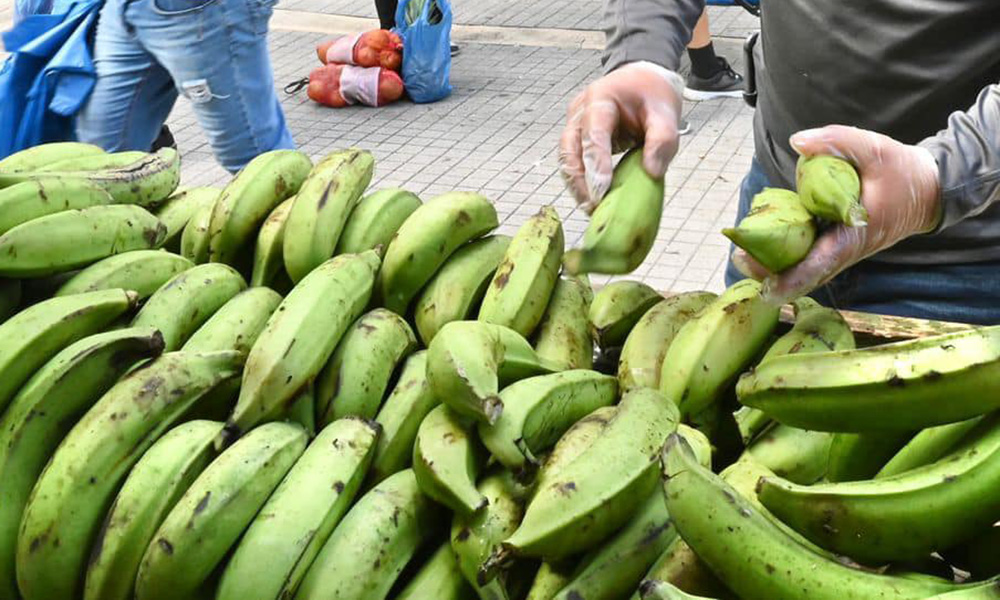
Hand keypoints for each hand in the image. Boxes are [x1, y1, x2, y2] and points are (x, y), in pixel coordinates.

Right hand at [559, 61, 683, 212]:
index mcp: (600, 98)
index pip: (593, 132)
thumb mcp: (666, 112)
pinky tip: (593, 199)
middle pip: (570, 148)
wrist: (643, 81)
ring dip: (577, 185)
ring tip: (592, 208)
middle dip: (580, 180)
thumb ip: (663, 139)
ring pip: (566, 158)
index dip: (596, 162)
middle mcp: (580, 111)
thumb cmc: (652, 94)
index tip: (601, 189)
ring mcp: (575, 125)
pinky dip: (581, 182)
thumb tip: (651, 172)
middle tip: (594, 205)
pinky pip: (573, 162)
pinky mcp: (577, 139)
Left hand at [733, 125, 941, 303]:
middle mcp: (847, 250)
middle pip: (806, 273)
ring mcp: (841, 250)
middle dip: (772, 274)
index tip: (769, 289)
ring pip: (804, 268)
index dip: (794, 279)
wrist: (929, 189)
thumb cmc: (903, 171)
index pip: (822, 264)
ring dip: (774, 267)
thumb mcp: (875, 149)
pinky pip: (808, 256)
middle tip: (740, 259)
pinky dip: (785, 256)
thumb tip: (797, 141)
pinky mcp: (836, 243)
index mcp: (856, 236)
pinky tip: (761, 244)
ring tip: (742, 256)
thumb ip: (837, 142)